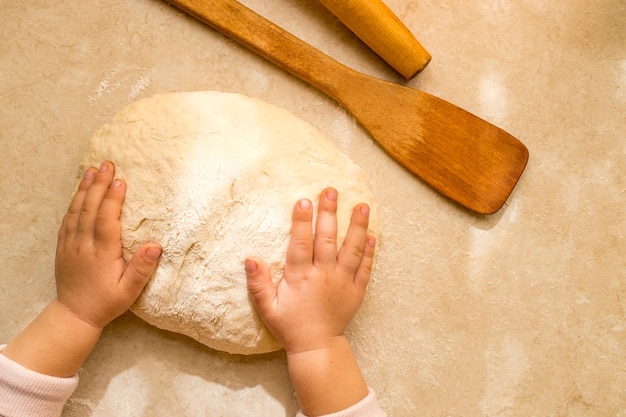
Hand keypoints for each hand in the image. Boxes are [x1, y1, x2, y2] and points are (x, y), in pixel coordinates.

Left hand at [3, 161, 161, 376]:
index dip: (113, 200)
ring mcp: (70, 244)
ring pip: (76, 210)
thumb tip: (155, 246)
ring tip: (92, 170)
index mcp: (101, 253)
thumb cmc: (106, 302)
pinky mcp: (63, 246)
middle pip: (90, 209)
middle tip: (107, 165)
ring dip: (84, 189)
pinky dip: (73, 202)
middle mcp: (83, 245)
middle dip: (99, 185)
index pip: (106, 220)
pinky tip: (80, 192)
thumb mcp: (129, 291)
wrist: (74, 314)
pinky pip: (67, 219)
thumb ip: (142, 269)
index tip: (121, 181)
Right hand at [245, 187, 375, 353]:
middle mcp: (324, 276)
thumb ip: (258, 283)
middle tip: (332, 191)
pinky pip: (365, 269)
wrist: (316, 347)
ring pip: (352, 250)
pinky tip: (372, 235)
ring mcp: (343, 283)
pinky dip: (369, 252)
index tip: (305, 200)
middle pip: (328, 240)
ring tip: (362, 206)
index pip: (302, 244)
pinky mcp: (356, 291)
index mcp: (301, 278)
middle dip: (330, 214)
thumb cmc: (289, 325)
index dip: (303, 221)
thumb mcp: (267, 308)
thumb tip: (249, 258)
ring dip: (357, 227)